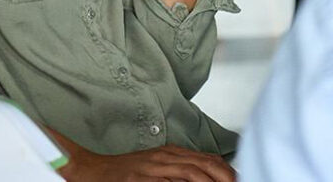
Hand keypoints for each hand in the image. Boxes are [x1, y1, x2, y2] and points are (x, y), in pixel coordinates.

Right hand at [58, 142, 235, 181]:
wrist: (94, 171)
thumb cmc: (125, 174)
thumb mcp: (156, 166)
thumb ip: (177, 170)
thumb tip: (203, 176)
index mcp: (171, 153)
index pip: (206, 159)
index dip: (225, 169)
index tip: (238, 177)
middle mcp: (166, 157)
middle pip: (203, 164)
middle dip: (224, 176)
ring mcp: (155, 168)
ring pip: (190, 172)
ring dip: (209, 180)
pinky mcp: (145, 179)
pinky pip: (169, 181)